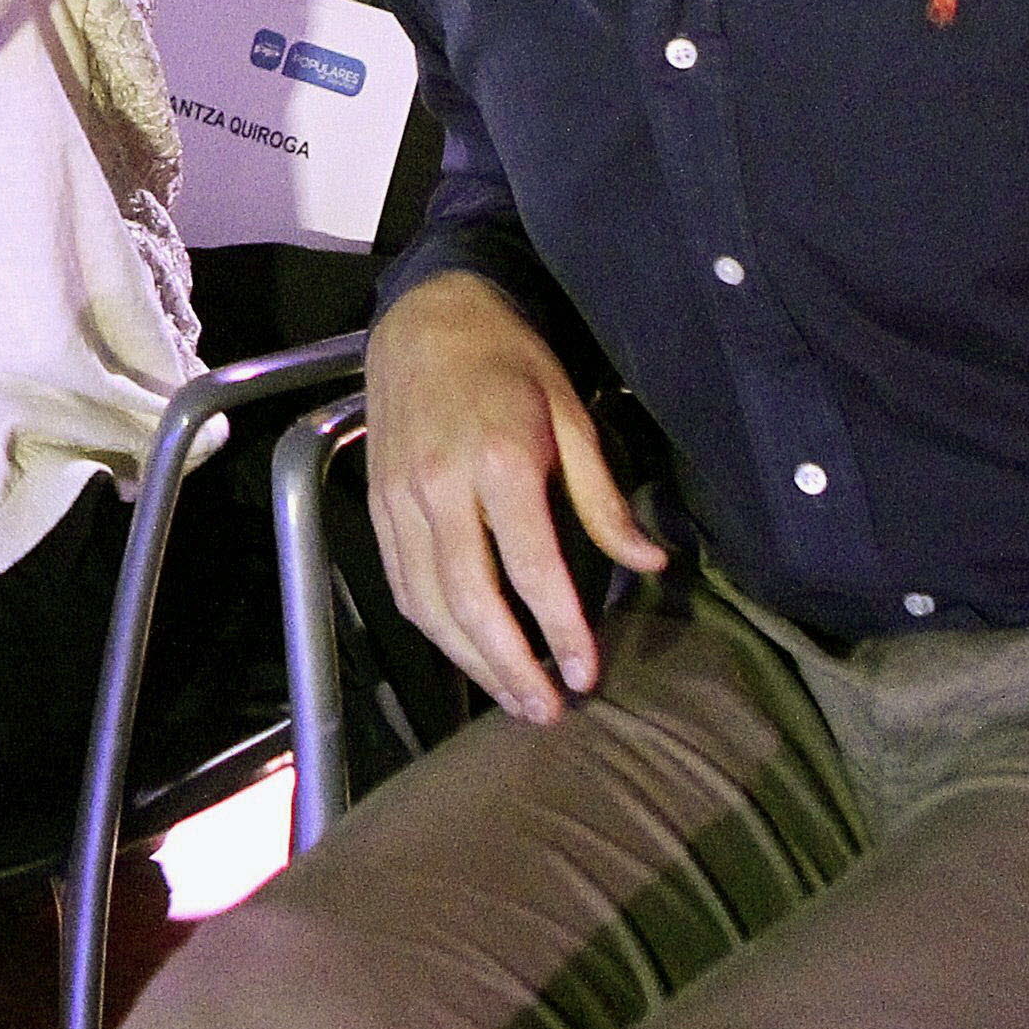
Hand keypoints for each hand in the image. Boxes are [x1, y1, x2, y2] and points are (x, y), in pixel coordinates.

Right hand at [362, 271, 668, 724]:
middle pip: (472, 601)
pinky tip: (466, 653)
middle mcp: (440, 488)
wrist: (426, 318)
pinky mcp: (378, 507)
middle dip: (511, 666)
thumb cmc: (509, 363)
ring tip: (512, 698)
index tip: (588, 673)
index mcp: (499, 462)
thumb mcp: (572, 416)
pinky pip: (402, 584)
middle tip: (548, 710)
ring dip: (470, 661)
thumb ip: (603, 498)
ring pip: (428, 604)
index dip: (562, 630)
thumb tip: (650, 563)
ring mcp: (401, 501)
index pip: (533, 570)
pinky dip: (433, 628)